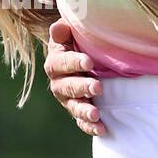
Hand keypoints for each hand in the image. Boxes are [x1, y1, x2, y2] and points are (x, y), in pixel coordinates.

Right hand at [44, 19, 105, 135]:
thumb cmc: (78, 43)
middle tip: (98, 87)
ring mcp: (68, 100)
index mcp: (55, 62)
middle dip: (82, 87)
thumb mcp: (71, 34)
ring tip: (96, 113)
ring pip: (74, 107)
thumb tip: (58, 28)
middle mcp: (59, 83)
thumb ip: (65, 31)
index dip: (74, 62)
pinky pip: (81, 122)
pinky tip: (102, 129)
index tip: (89, 62)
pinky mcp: (78, 112)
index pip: (61, 63)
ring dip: (84, 111)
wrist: (86, 60)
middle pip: (67, 87)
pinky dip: (90, 127)